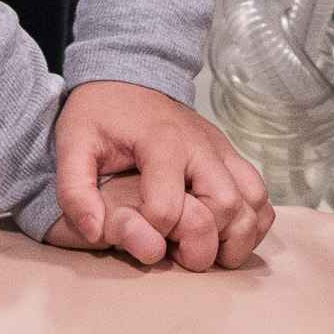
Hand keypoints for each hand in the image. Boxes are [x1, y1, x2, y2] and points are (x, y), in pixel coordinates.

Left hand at [43, 81, 270, 270]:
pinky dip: (255, 220)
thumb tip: (93, 232)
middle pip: (224, 204)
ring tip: (212, 253)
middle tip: (183, 257)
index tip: (137, 233)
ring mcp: (222, 149)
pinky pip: (261, 194)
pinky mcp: (232, 154)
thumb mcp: (72, 143)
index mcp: (161, 142)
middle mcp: (201, 145)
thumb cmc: (99, 115)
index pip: (167, 207)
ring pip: (253, 200)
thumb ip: (74, 189)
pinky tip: (230, 235)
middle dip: (206, 240)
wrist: (129, 76)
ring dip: (238, 235)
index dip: (151, 233)